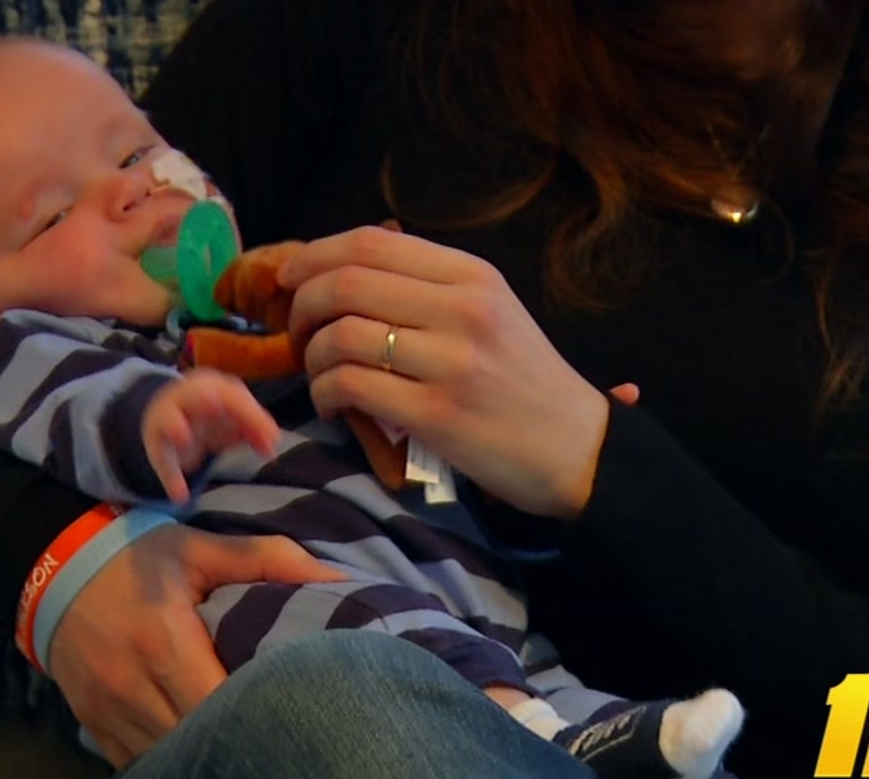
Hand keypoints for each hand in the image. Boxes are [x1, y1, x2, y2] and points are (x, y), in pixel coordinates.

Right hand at [48, 523, 341, 767]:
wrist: (53, 569)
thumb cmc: (136, 558)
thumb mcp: (201, 547)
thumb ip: (271, 560)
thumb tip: (341, 577)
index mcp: (162, 639)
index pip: (218, 701)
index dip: (258, 711)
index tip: (291, 704)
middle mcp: (131, 683)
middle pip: (196, 737)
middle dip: (239, 737)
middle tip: (279, 728)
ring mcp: (108, 710)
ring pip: (169, 757)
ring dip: (206, 753)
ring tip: (245, 740)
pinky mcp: (94, 725)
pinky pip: (139, 762)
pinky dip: (173, 759)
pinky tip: (201, 748)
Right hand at [142, 369, 280, 502]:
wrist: (168, 414)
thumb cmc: (211, 417)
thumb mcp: (233, 419)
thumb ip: (254, 429)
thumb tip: (272, 447)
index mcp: (212, 386)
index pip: (234, 396)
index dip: (253, 415)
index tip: (271, 438)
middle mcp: (188, 396)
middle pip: (198, 395)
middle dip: (205, 399)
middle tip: (214, 404)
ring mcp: (168, 416)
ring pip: (170, 419)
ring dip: (177, 426)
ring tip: (183, 438)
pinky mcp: (155, 440)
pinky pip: (162, 458)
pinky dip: (171, 477)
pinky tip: (179, 495)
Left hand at [282, 225, 613, 518]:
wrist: (575, 447)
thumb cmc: (524, 381)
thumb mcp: (492, 312)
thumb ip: (430, 287)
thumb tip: (345, 270)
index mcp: (473, 276)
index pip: (372, 242)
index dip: (316, 255)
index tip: (293, 279)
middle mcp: (463, 309)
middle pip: (346, 282)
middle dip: (303, 305)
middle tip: (297, 331)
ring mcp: (451, 362)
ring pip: (340, 335)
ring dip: (310, 357)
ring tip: (319, 376)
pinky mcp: (436, 415)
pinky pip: (350, 386)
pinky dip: (325, 394)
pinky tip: (334, 407)